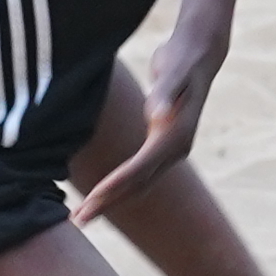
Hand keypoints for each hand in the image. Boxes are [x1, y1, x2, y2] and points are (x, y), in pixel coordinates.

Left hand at [66, 19, 219, 223]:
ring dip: (111, 200)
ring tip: (83, 215)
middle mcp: (176, 149)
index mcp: (174, 137)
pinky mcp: (163, 145)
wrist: (198, 54)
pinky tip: (101, 194)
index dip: (114, 185)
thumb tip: (159, 115)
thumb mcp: (172, 72)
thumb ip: (164, 93)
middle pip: (137, 184)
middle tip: (77, 221)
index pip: (139, 169)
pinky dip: (119, 186)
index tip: (90, 201)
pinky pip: (139, 174)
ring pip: (138, 183)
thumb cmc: (181, 59)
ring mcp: (171, 149)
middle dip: (107, 202)